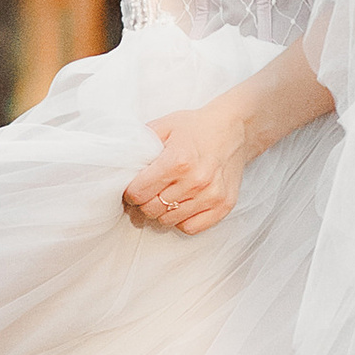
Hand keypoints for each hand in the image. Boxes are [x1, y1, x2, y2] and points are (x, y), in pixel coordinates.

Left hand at [123, 100, 249, 234]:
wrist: (235, 129)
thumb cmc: (196, 127)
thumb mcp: (164, 125)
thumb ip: (140, 143)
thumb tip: (118, 162)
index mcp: (177, 161)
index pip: (138, 193)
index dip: (130, 192)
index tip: (133, 187)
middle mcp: (196, 181)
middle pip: (151, 209)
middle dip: (144, 202)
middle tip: (147, 192)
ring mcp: (211, 196)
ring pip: (169, 221)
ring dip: (162, 211)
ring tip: (166, 195)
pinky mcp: (223, 206)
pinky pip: (191, 228)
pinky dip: (181, 220)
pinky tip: (182, 204)